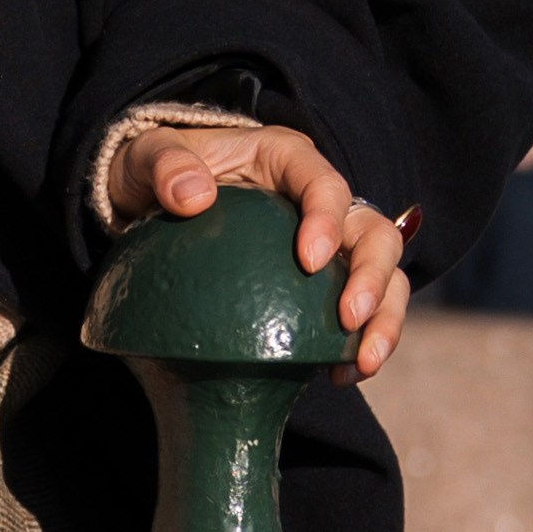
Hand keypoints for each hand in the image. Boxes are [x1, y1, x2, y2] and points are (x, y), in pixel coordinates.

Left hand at [107, 121, 412, 374]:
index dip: (328, 221)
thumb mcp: (146, 156)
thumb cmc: (156, 171)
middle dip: (373, 277)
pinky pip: (361, 314)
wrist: (153, 203)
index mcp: (288, 160)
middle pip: (375, 232)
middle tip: (348, 319)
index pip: (325, 185)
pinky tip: (339, 376)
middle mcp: (322, 200)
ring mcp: (331, 244)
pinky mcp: (324, 284)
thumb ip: (164, 165)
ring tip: (362, 362)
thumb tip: (193, 198)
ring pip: (385, 276)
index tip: (309, 263)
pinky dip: (359, 345)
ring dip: (384, 319)